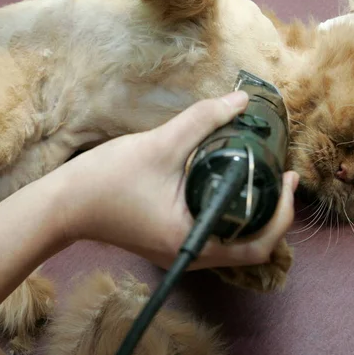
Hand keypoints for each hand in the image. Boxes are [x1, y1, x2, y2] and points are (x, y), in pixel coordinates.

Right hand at [58, 91, 299, 269]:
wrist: (64, 205)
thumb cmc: (108, 180)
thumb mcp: (160, 144)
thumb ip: (203, 120)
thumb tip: (242, 99)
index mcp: (194, 241)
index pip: (258, 244)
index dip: (282, 214)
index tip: (288, 178)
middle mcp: (191, 255)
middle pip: (251, 246)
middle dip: (273, 214)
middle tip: (281, 178)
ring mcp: (180, 252)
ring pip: (233, 243)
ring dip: (253, 215)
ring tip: (263, 180)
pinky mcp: (171, 244)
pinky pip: (214, 235)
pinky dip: (231, 216)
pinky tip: (231, 187)